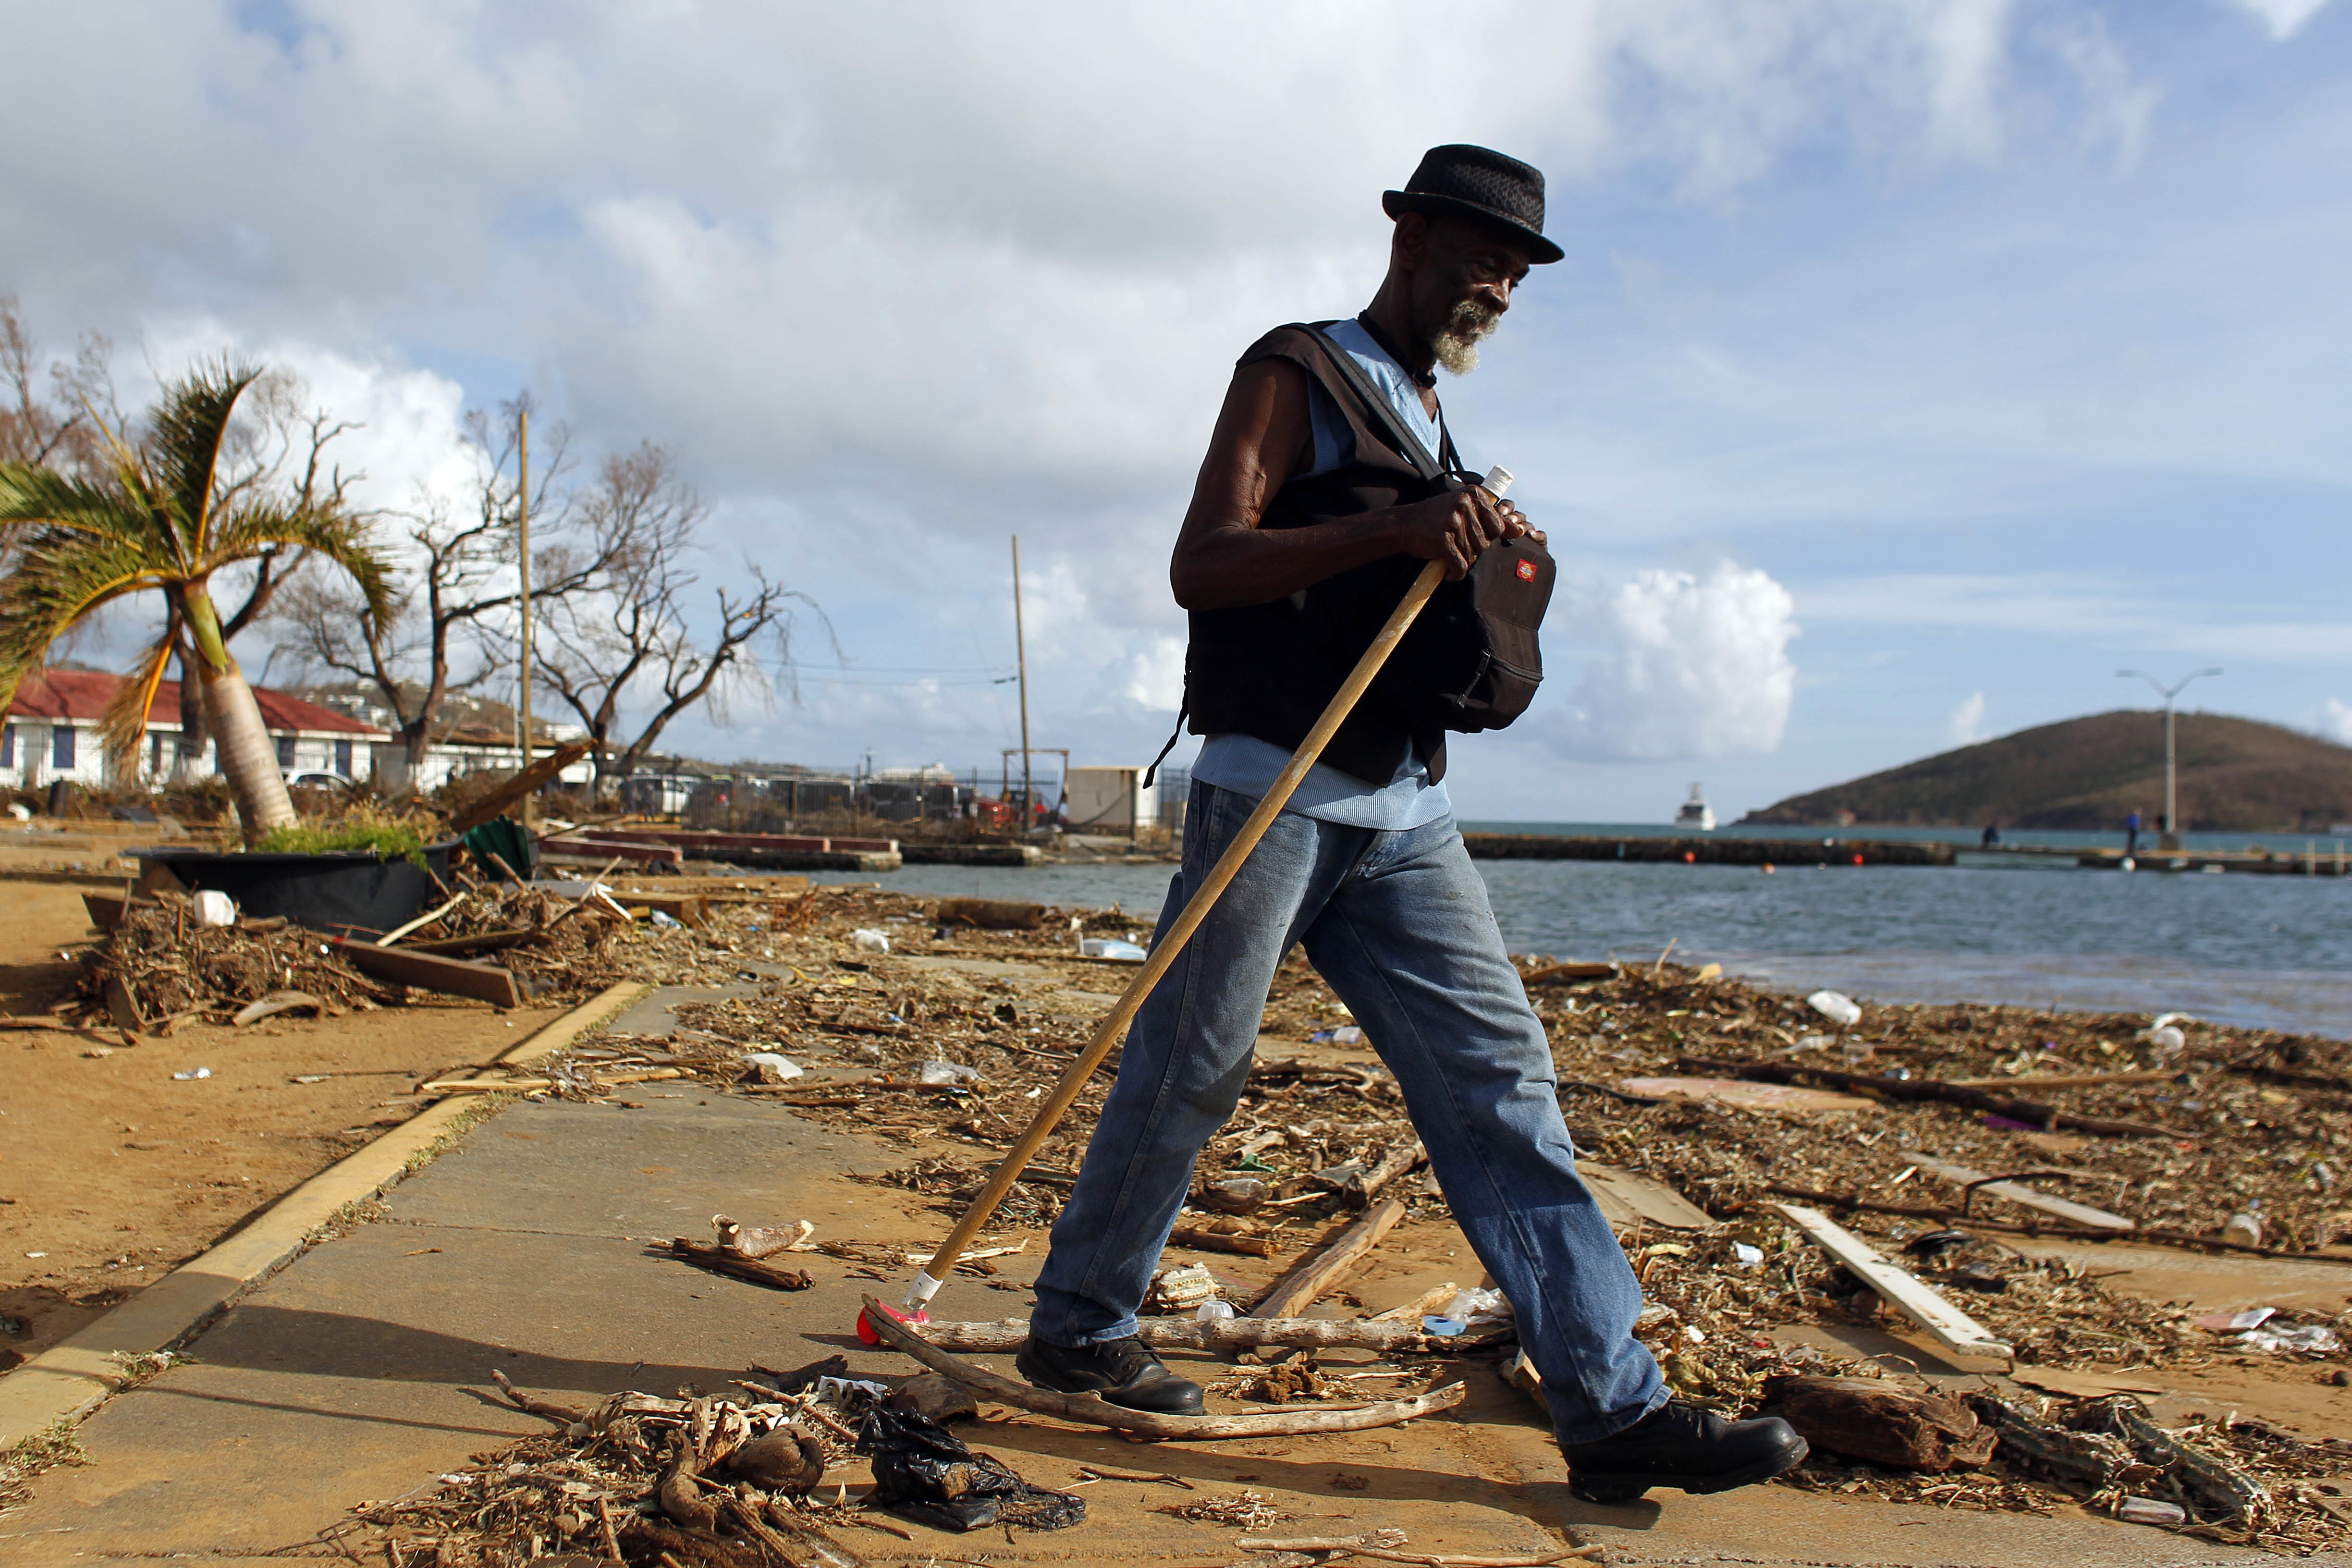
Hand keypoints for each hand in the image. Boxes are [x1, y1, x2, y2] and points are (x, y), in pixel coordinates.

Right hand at [1392, 486, 1539, 578]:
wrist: (1404, 524)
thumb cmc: (1437, 518)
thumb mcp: (1465, 509)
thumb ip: (1493, 518)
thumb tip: (1521, 530)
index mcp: (1474, 494)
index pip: (1498, 526)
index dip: (1485, 537)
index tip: (1468, 536)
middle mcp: (1465, 504)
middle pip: (1485, 543)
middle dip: (1472, 550)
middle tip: (1455, 545)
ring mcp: (1453, 521)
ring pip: (1473, 555)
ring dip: (1462, 561)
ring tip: (1449, 555)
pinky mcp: (1443, 539)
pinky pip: (1459, 564)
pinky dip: (1455, 572)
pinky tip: (1448, 571)